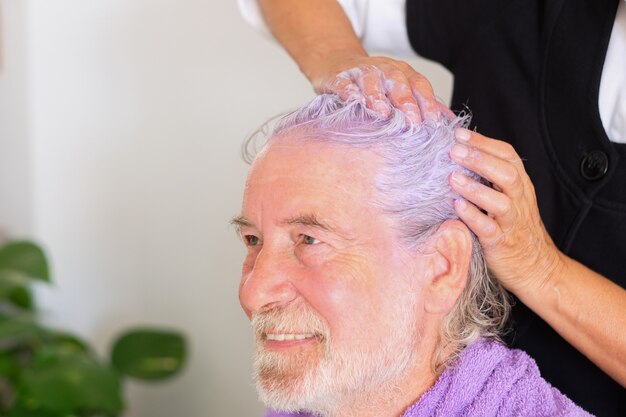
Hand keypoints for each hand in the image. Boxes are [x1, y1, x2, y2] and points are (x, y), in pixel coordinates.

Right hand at [307, 54, 453, 123]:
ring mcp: (361, 72)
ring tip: (382, 114)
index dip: (428, 103)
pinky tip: (352, 101)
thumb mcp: (399, 91)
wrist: (336, 65)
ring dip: (377, 95)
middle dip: (406, 102)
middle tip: (413, 124)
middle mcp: (385, 69)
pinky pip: (343, 83)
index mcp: (403, 74)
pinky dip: (348, 91)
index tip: (434, 125)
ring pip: (371, 80)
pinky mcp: (338, 77)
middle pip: (399, 82)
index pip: (420, 86)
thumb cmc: (373, 85)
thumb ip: (422, 105)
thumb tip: (450, 122)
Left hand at [448, 128, 563, 294]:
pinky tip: (457, 206)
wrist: (536, 268)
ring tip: (452, 177)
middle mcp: (518, 200)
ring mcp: (511, 222)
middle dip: (480, 159)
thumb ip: (489, 179)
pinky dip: (473, 216)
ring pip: (500, 201)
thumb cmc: (514, 229)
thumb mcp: (507, 199)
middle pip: (506, 173)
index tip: (459, 134)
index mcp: (519, 186)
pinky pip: (488, 228)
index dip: (484, 143)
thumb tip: (460, 155)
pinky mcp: (501, 243)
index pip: (507, 156)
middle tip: (454, 150)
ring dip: (475, 187)